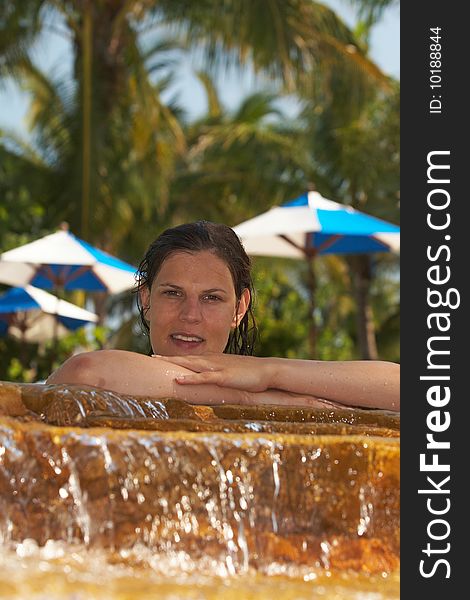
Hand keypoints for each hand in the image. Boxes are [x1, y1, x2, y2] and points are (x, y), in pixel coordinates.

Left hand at [155, 353, 274, 392]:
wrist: (268, 371)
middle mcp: (213, 360)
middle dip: (168, 358)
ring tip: (157, 362)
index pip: (191, 358)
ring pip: (191, 364)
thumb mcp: (232, 373)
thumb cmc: (251, 374)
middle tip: (151, 357)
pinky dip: (190, 378)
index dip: (175, 358)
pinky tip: (178, 379)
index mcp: (214, 360)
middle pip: (186, 358)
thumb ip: (220, 376)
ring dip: (173, 363)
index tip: (160, 358)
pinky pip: (203, 378)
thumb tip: (212, 381)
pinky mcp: (223, 377)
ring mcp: (217, 367)